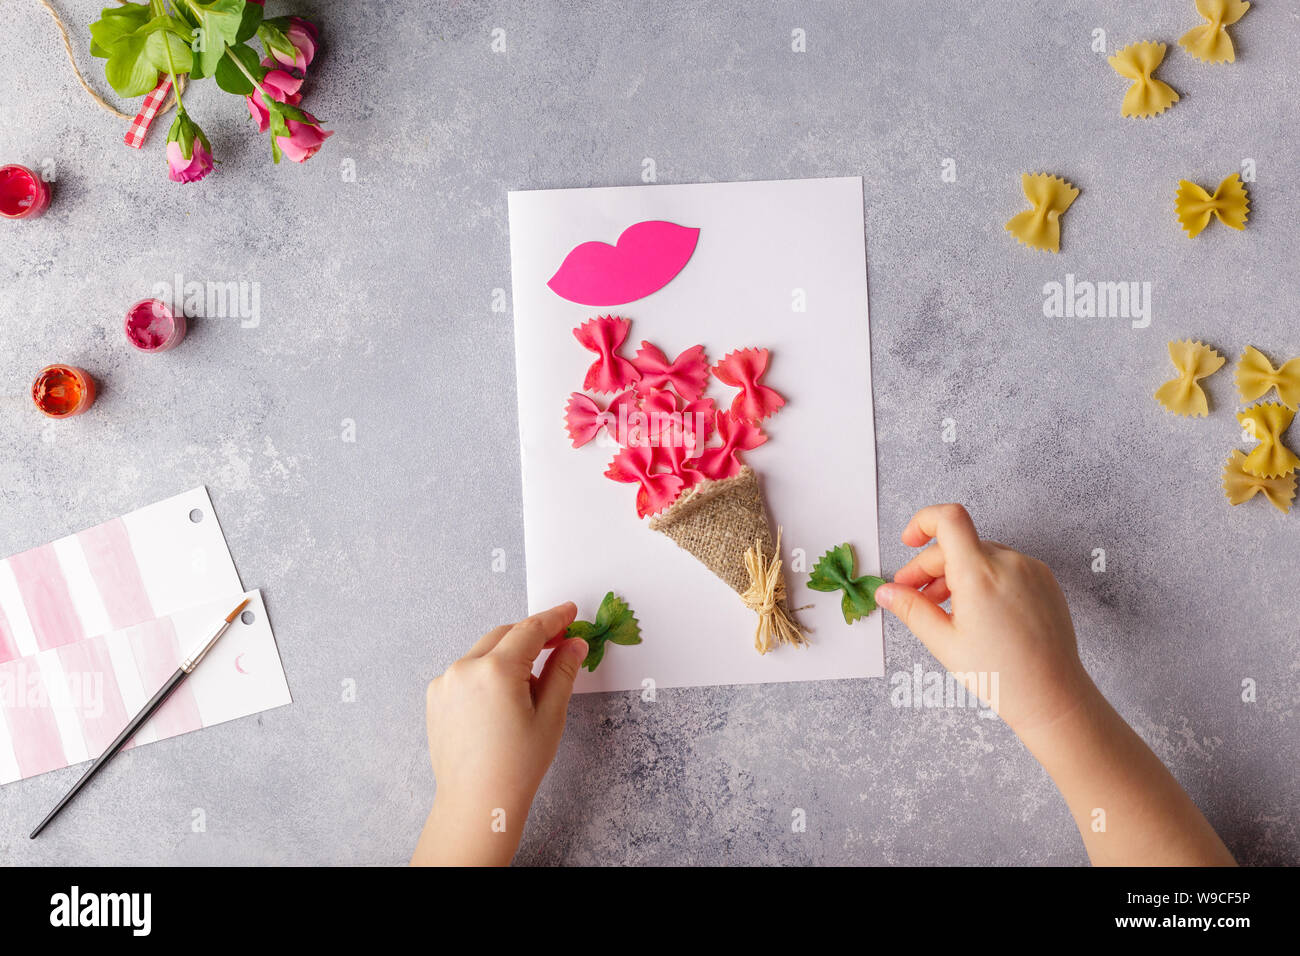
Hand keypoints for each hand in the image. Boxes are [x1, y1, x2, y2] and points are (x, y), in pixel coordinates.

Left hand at [411, 602, 586, 865]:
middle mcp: (465, 668)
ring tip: (530, 686)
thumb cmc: (517, 766)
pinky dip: (486, 673)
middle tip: (559, 642)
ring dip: (508, 655)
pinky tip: (502, 699)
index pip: (531, 630)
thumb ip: (563, 671)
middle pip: (505, 635)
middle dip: (532, 635)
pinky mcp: (435, 697)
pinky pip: (466, 671)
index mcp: (496, 670)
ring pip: (484, 652)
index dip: (554, 618)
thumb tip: (574, 643)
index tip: (570, 612)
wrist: (476, 803)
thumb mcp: (551, 715)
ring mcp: (446, 682)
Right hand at [876, 504, 1233, 863]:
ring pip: (981, 555)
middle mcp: (1009, 563)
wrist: (1054, 696)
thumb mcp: (944, 642)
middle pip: (959, 543)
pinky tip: (972, 610)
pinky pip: (1004, 566)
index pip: (949, 519)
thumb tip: (885, 591)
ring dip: (955, 572)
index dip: (923, 522)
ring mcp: (1031, 570)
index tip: (909, 541)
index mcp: (980, 574)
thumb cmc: (1000, 675)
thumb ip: (911, 609)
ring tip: (941, 607)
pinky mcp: (1044, 581)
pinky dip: (982, 578)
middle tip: (911, 593)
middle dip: (929, 564)